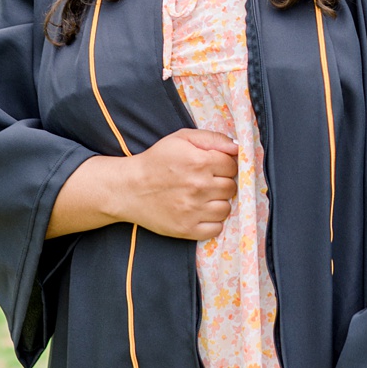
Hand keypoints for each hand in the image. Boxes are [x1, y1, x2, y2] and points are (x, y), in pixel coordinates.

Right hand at [47, 128, 237, 240]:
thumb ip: (212, 138)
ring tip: (203, 197)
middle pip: (231, 187)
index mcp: (199, 162)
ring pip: (226, 208)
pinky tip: (200, 212)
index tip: (213, 166)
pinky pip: (216, 228)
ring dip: (218, 202)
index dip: (224, 164)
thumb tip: (237, 147)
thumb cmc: (156, 161)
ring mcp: (194, 210)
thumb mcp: (180, 138)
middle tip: (206, 181)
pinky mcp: (188, 229)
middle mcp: (199, 187)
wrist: (129, 188)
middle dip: (221, 182)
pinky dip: (212, 221)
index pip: (232, 165)